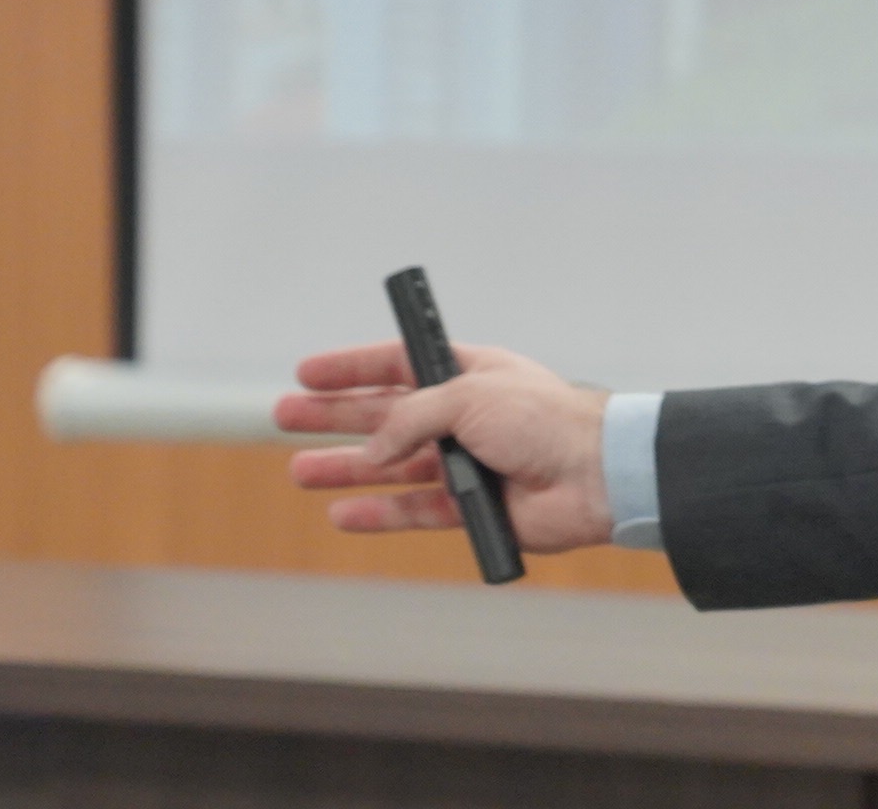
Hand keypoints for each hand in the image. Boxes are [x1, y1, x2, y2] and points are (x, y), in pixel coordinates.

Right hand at [279, 342, 613, 553]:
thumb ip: (409, 420)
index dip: (352, 368)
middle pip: (383, 415)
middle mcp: (462, 417)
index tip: (308, 372)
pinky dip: (376, 513)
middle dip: (333, 416)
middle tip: (284, 417)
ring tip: (299, 471)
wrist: (593, 475)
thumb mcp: (468, 395)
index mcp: (467, 374)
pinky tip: (342, 513)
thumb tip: (370, 453)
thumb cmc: (545, 421)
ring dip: (344, 468)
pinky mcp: (469, 507)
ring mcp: (464, 463)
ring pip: (390, 467)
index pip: (397, 364)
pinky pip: (411, 511)